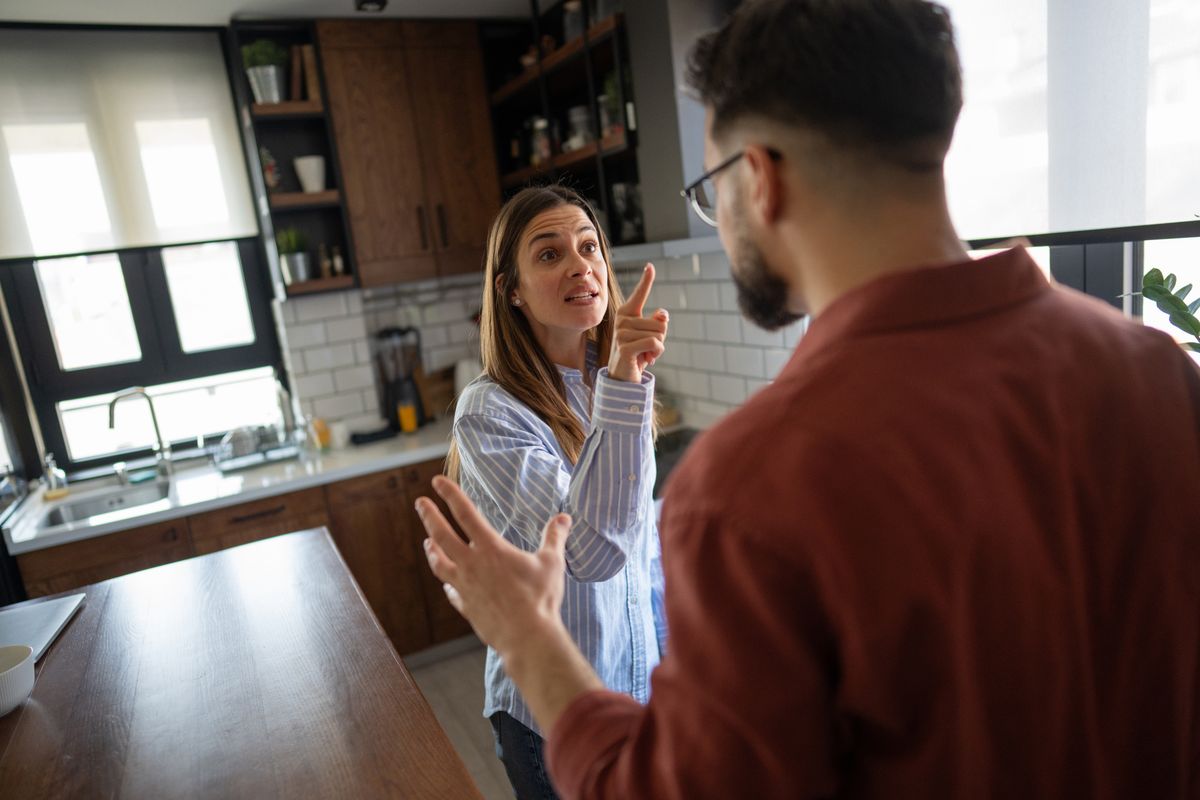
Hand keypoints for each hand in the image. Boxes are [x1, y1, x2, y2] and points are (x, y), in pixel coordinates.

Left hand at [416, 476, 605, 731]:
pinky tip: (448, 583)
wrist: (527, 637)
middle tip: (419, 503)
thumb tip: (564, 518)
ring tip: (427, 542)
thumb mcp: (552, 563)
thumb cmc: (541, 599)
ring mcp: (465, 587)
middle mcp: (472, 565)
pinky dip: (448, 584)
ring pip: (440, 563)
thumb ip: (554, 538)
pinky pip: (452, 592)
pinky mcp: (466, 607)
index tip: (437, 481)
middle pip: (442, 535)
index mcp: (491, 549)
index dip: (450, 495)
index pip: (466, 514)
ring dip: (432, 550)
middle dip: (429, 516)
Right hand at [608, 263, 668, 383]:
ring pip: (659, 335)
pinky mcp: (625, 347)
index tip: (650, 266)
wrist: (622, 378)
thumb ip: (656, 322)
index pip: (639, 294)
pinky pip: (655, 345)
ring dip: (657, 349)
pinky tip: (644, 361)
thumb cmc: (637, 354)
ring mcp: (622, 334)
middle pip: (661, 323)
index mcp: (627, 313)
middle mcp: (622, 320)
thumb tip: (663, 313)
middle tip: (645, 349)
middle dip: (660, 339)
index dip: (646, 279)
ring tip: (643, 355)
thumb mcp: (649, 336)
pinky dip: (655, 354)